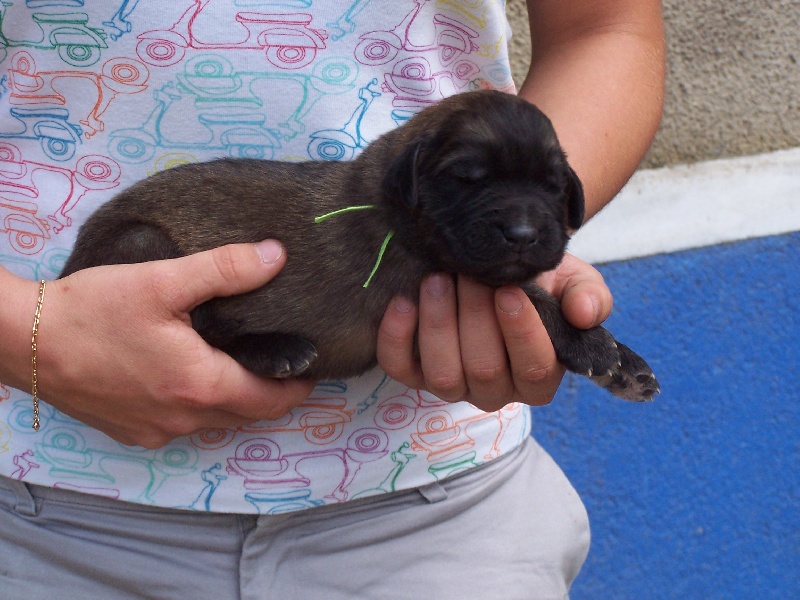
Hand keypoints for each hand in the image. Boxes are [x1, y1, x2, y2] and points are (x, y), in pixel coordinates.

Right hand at [35, 241, 313, 447]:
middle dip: (272, 394)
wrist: (27, 343)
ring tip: (245, 364)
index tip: (313, 368)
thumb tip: (277, 256)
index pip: (271, 399)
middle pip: (248, 415)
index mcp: (200, 385)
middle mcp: (183, 419)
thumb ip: (226, 269)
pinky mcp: (134, 432)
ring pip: (216, 421)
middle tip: (286, 364)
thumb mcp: (164, 281)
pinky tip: (193, 376)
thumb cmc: (93, 311)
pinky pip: (183, 424)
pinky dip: (201, 405)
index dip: (298, 386)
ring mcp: (156, 431)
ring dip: (236, 399)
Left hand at [376, 253, 612, 410]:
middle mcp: (495, 392)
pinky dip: (395, 336)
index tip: (509, 291)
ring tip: (438, 280)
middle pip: (484, 369)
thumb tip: (585, 313)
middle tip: (469, 272)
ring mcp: (454, 386)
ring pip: (443, 375)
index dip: (521, 332)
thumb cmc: (542, 282)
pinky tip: (403, 300)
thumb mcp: (573, 282)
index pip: (535, 369)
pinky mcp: (415, 374)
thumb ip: (589, 296)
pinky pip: (400, 367)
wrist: (501, 269)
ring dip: (438, 324)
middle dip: (474, 316)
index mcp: (540, 377)